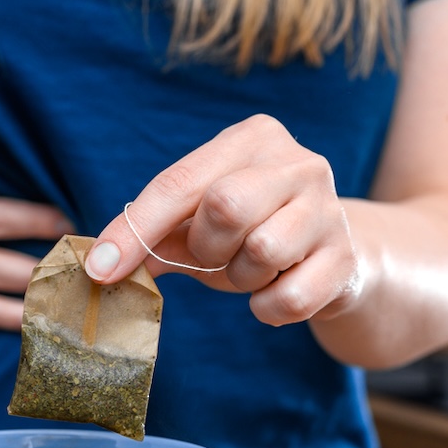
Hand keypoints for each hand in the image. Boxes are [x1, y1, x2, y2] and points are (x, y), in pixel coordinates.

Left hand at [87, 115, 364, 327]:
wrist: (334, 261)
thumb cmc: (252, 234)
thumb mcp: (200, 224)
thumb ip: (155, 234)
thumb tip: (103, 264)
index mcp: (252, 139)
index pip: (179, 182)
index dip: (134, 230)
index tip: (101, 270)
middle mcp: (299, 161)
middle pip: (225, 206)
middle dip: (206, 248)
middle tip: (213, 259)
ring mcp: (330, 208)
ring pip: (262, 251)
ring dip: (240, 279)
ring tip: (250, 272)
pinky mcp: (346, 257)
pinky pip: (288, 297)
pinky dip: (268, 308)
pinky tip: (274, 294)